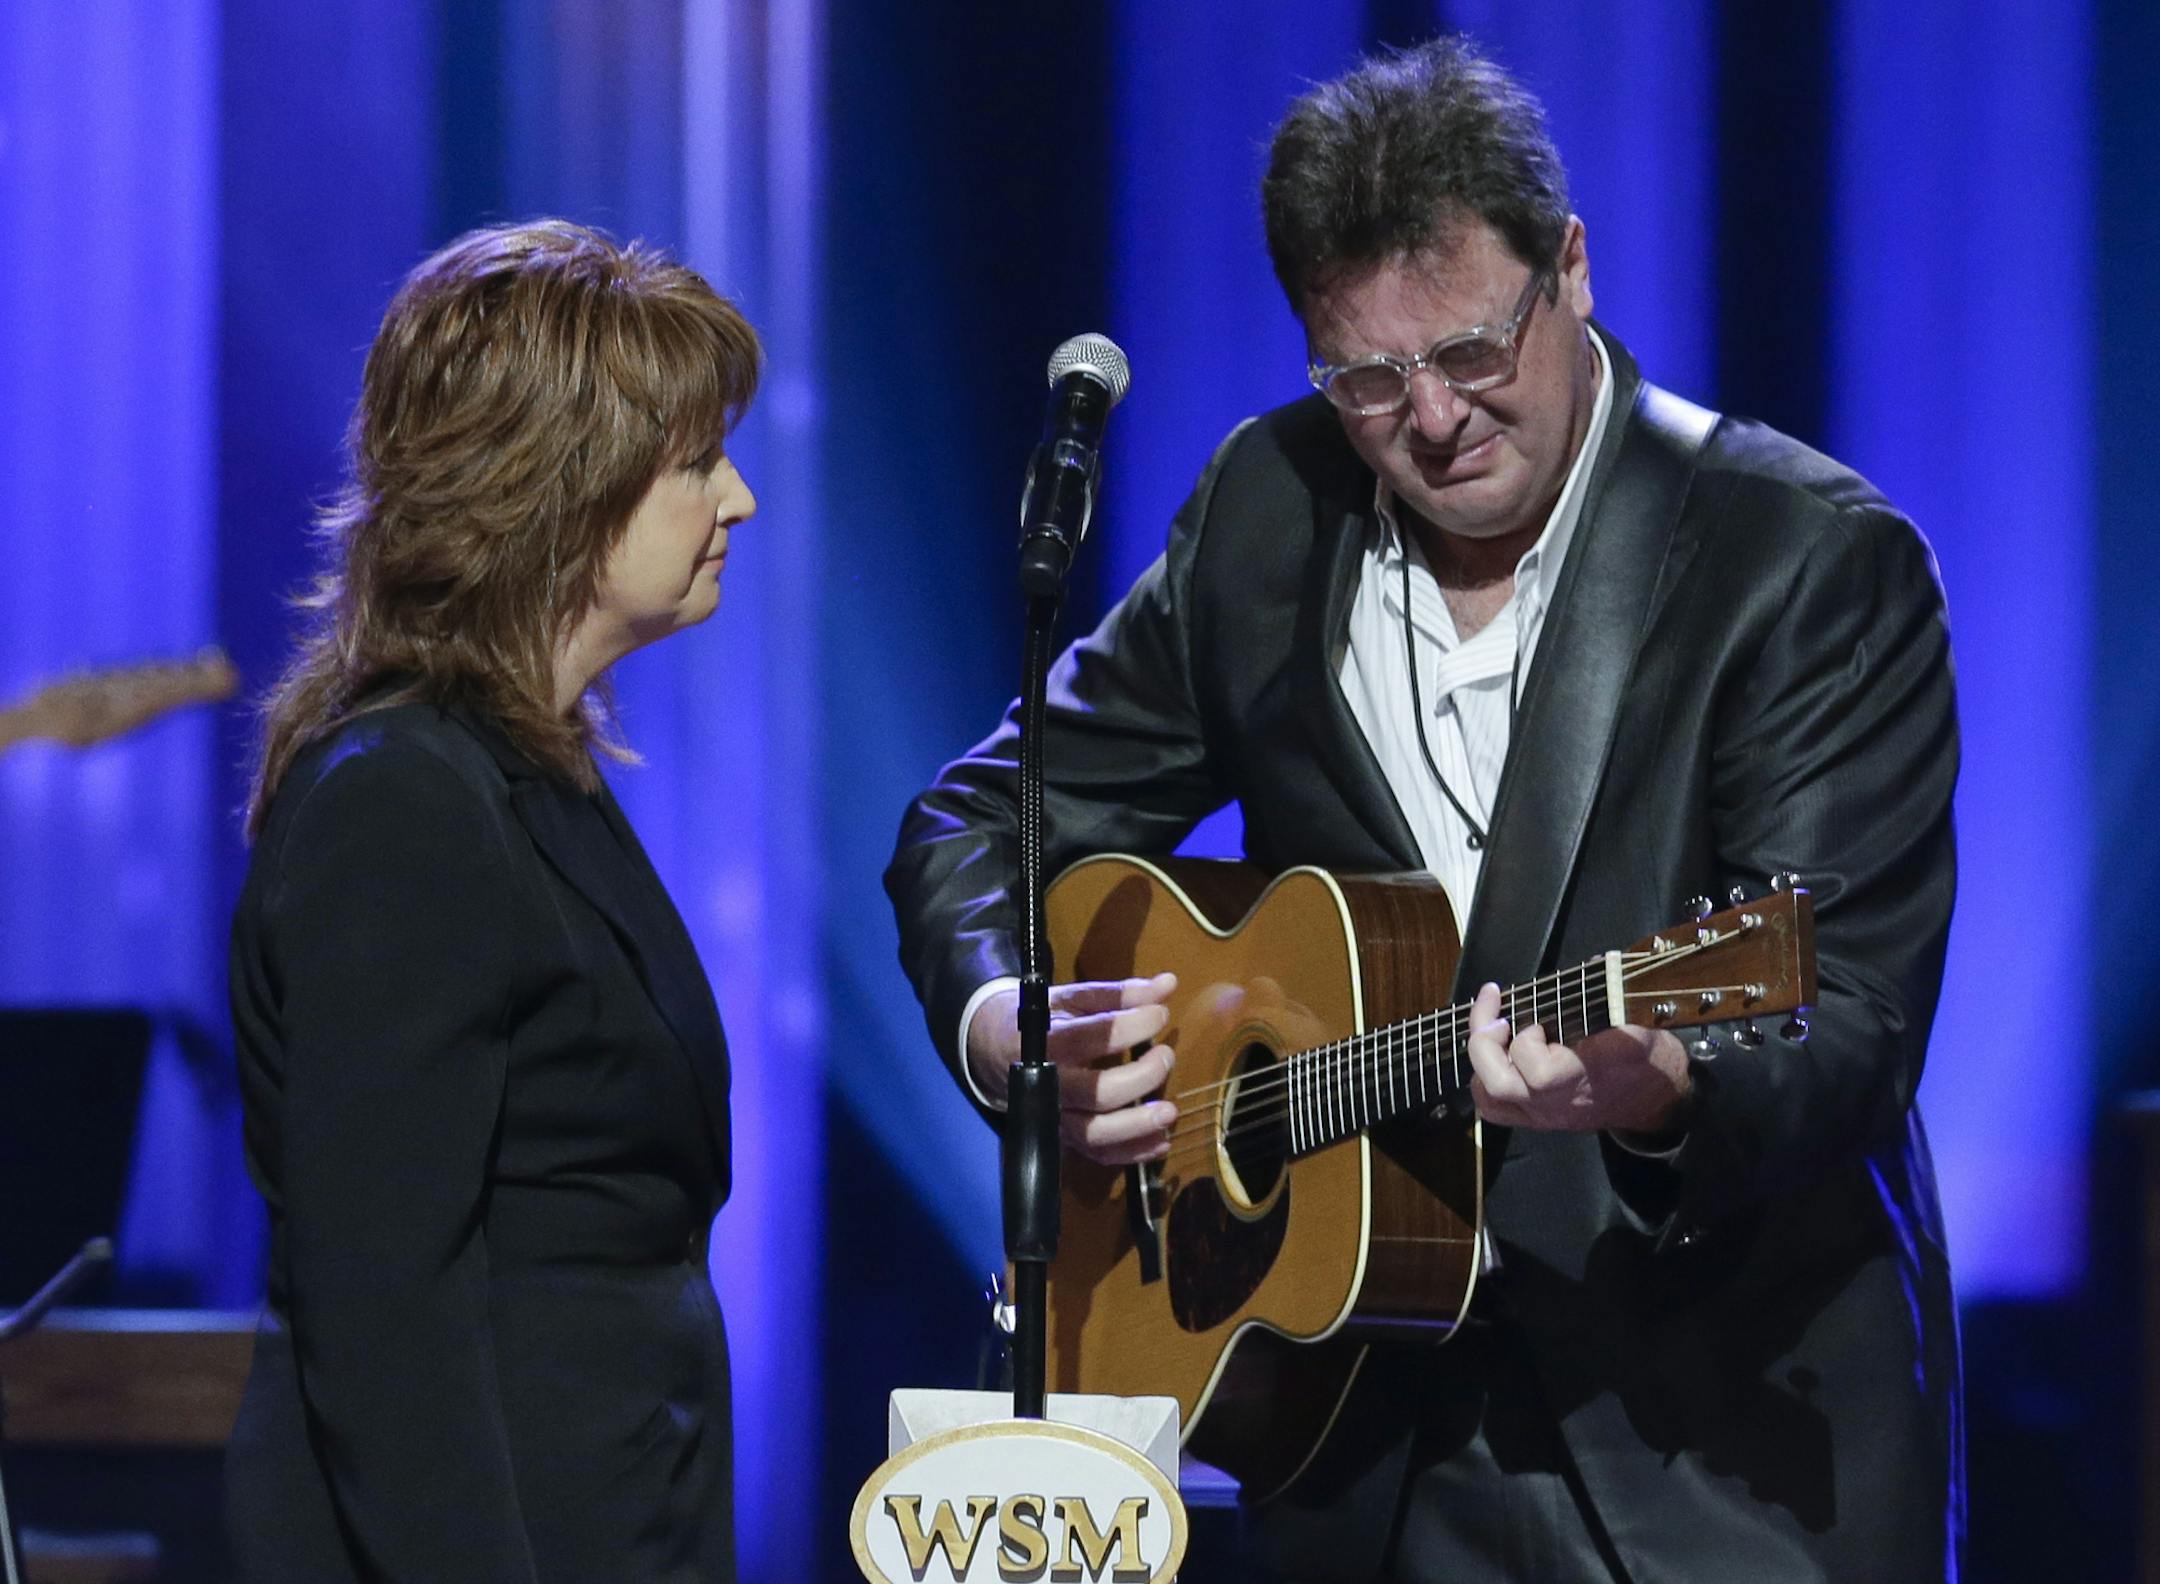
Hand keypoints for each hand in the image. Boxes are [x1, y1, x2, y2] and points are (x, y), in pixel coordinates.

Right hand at [965, 974, 1179, 1165]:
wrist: (996, 1051)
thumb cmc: (1043, 1021)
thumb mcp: (1073, 999)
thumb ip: (1120, 994)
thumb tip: (1169, 984)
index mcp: (1047, 1041)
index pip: (1091, 1037)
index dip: (1131, 1027)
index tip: (1160, 1013)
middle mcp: (1050, 1084)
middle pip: (1097, 1093)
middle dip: (1141, 1078)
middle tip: (1166, 1056)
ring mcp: (1056, 1116)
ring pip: (1096, 1134)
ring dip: (1138, 1126)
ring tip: (1170, 1110)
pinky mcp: (1065, 1137)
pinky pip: (1099, 1155)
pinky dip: (1132, 1152)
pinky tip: (1161, 1140)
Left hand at [1462, 981, 1691, 1138]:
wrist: (1658, 1100)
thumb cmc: (1647, 1057)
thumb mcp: (1639, 1020)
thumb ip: (1614, 996)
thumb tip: (1593, 964)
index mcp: (1583, 1077)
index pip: (1538, 1073)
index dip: (1526, 1040)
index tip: (1536, 1018)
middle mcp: (1556, 1102)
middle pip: (1497, 1085)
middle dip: (1484, 1043)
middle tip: (1495, 1014)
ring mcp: (1543, 1114)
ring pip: (1489, 1097)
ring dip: (1481, 1059)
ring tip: (1494, 1030)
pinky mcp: (1536, 1119)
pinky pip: (1494, 1108)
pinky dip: (1484, 1079)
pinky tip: (1497, 1053)